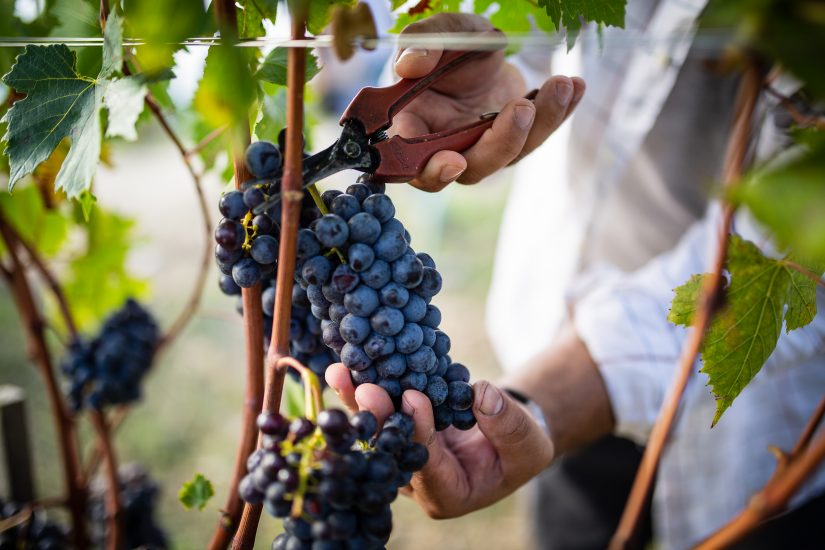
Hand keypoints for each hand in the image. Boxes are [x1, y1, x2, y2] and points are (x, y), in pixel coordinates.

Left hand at [325, 364, 554, 517]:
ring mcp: (400, 454)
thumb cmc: (521, 446)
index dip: (419, 431)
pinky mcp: (395, 429)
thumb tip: (481, 394)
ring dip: (357, 400)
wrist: (506, 432)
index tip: (414, 397)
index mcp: (448, 493)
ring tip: (340, 371)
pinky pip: (376, 410)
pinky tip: (346, 364)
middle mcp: (415, 480)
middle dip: (375, 419)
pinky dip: (361, 387)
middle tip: (365, 388)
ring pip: (374, 429)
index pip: (427, 463)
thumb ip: (508, 424)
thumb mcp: (527, 441)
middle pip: (389, 449)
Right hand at [392, 13, 584, 190]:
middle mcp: (444, 148)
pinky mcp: (513, 143)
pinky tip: (576, 86)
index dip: (430, 168)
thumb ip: (420, 44)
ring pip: (509, 155)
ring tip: (560, 85)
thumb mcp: (436, 34)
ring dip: (538, 124)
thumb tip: (411, 64)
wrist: (474, 53)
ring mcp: (481, 150)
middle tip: (522, 110)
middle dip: (499, 145)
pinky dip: (560, 113)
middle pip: (469, 169)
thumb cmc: (446, 48)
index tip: (452, 160)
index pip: (413, 160)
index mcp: (412, 126)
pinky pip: (537, 136)